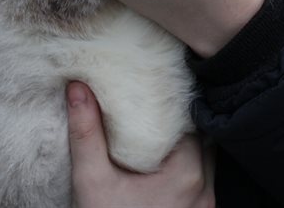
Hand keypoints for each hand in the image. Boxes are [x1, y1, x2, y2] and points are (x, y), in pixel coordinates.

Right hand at [67, 81, 214, 207]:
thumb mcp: (91, 181)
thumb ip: (86, 132)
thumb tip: (77, 87)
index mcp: (186, 173)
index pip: (190, 117)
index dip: (172, 99)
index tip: (154, 87)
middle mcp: (204, 188)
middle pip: (201, 135)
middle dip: (179, 119)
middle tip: (154, 103)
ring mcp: (206, 205)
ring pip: (205, 157)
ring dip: (185, 143)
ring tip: (157, 128)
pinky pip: (202, 179)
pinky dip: (187, 165)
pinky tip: (162, 160)